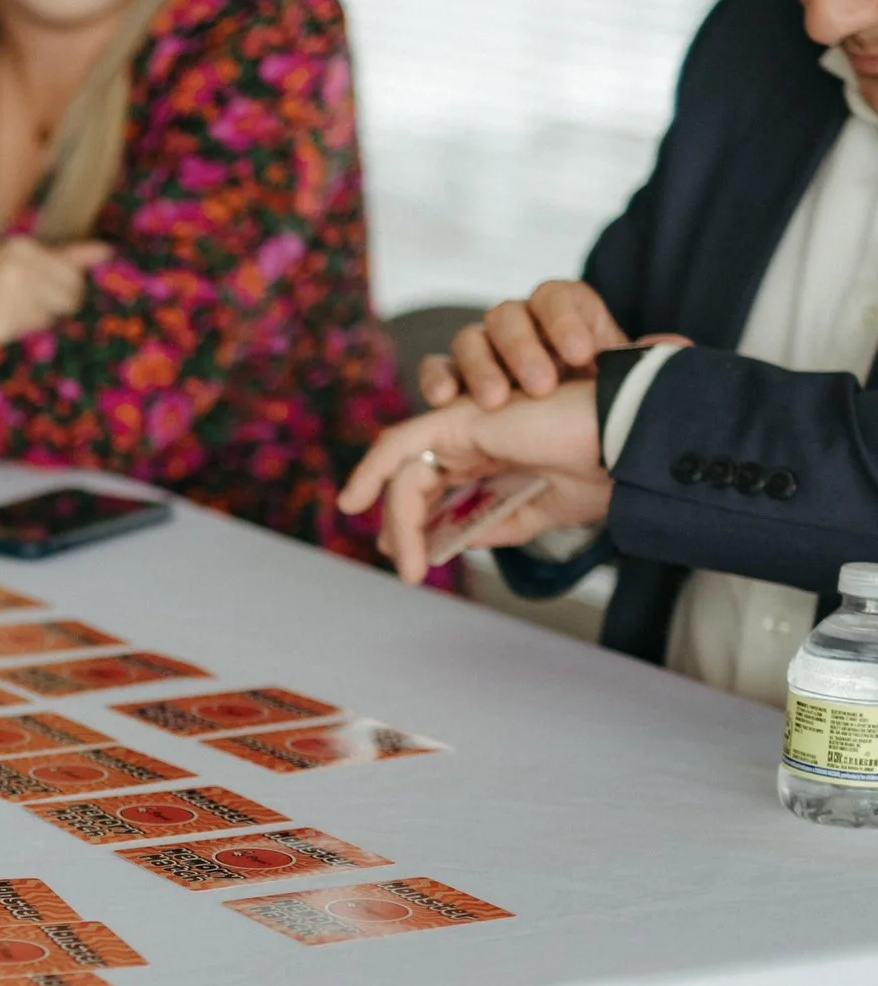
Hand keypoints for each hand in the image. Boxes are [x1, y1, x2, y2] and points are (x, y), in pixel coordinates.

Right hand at [0, 236, 112, 366]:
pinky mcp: (4, 320)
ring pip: (55, 316)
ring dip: (34, 324)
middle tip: (13, 311)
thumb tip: (108, 249)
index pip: (74, 271)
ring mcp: (14, 291)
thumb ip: (60, 259)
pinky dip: (19, 336)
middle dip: (53, 308)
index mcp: (22, 247)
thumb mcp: (6, 267)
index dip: (69, 292)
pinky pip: (34, 332)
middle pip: (72, 295)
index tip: (61, 300)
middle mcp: (22, 263)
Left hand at [338, 382, 613, 582]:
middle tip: (407, 567)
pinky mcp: (458, 418)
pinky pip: (400, 444)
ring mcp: (463, 424)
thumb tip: (447, 542)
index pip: (436, 487)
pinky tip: (355, 503)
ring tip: (408, 563)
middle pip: (413, 481)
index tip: (410, 561)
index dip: (415, 523)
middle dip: (401, 526)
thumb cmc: (599, 470)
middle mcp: (473, 437)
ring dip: (398, 520)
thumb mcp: (537, 512)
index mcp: (493, 455)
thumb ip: (491, 524)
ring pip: (406, 473)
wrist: (630, 447)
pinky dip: (372, 472)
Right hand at [417, 280, 677, 408]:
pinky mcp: (452, 382)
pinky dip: (437, 379)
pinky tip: (443, 401)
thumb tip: (674, 346)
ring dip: (480, 368)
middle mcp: (519, 327)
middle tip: (541, 387)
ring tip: (496, 402)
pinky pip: (436, 368)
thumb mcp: (624, 388)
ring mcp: (482, 352)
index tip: (583, 356)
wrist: (570, 446)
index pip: (558, 297)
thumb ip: (641, 367)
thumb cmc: (597, 412)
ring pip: (470, 339)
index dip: (566, 320)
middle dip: (523, 349)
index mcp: (563, 318)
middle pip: (508, 315)